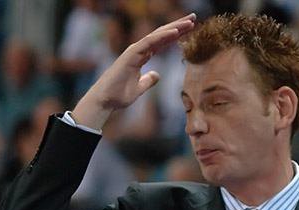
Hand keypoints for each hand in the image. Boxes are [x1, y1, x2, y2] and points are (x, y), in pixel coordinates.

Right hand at [72, 13, 195, 128]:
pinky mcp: (131, 54)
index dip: (176, 35)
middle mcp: (139, 50)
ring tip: (190, 22)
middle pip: (162, 35)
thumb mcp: (139, 88)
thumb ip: (148, 80)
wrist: (105, 101)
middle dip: (178, 26)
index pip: (162, 42)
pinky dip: (163, 36)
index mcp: (141, 56)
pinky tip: (176, 32)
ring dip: (175, 28)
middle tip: (193, 18)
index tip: (190, 29)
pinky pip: (150, 42)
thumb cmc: (119, 95)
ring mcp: (135, 50)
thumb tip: (157, 75)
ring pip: (158, 35)